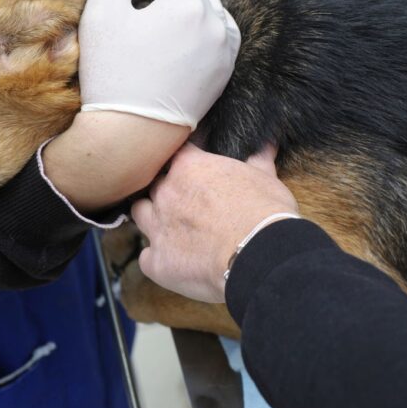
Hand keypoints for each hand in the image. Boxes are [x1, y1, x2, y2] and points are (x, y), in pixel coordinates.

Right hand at [42, 0, 239, 210]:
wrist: (132, 133)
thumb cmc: (112, 73)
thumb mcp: (102, 14)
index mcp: (187, 4)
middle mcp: (214, 23)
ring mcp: (224, 50)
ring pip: (211, 7)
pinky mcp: (224, 72)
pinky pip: (220, 33)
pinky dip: (206, 21)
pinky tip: (188, 23)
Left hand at [132, 143, 298, 302]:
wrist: (259, 254)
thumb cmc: (264, 213)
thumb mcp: (265, 179)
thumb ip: (259, 160)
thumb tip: (267, 145)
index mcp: (190, 167)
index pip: (175, 153)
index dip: (184, 163)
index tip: (195, 171)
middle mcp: (166, 193)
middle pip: (153, 184)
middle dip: (167, 192)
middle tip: (188, 203)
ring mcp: (158, 228)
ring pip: (140, 213)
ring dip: (153, 219)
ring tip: (174, 229)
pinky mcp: (158, 261)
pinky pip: (146, 258)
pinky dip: (159, 259)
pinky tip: (176, 262)